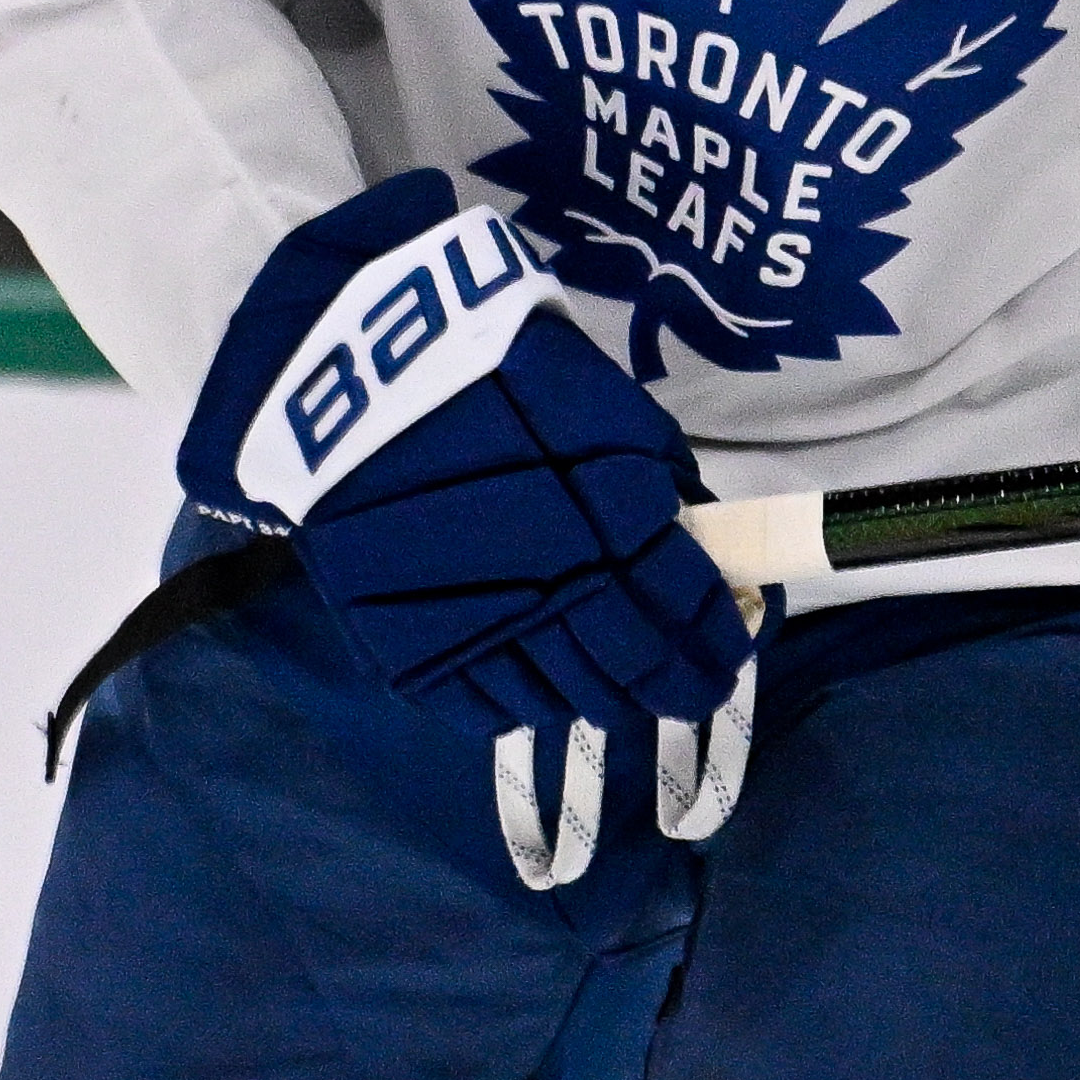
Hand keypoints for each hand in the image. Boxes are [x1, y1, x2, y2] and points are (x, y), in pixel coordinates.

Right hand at [182, 170, 748, 729]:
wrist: (354, 371)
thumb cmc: (494, 368)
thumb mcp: (604, 405)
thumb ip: (656, 483)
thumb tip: (695, 548)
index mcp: (618, 522)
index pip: (691, 619)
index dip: (718, 648)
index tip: (725, 652)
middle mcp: (558, 590)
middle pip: (634, 677)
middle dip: (670, 686)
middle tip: (679, 683)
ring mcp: (481, 630)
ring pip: (562, 704)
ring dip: (593, 695)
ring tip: (599, 675)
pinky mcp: (412, 651)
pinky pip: (484, 712)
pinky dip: (518, 703)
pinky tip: (528, 674)